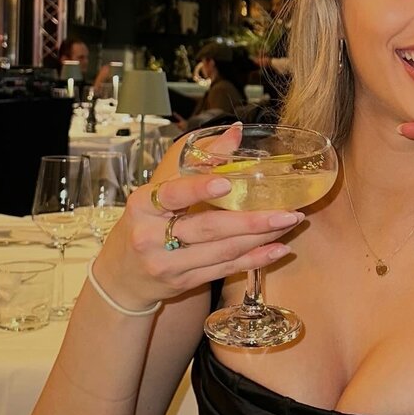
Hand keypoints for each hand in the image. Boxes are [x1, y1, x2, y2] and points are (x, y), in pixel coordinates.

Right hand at [93, 134, 302, 309]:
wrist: (123, 275)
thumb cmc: (147, 221)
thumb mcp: (160, 188)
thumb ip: (199, 160)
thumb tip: (235, 132)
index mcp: (143, 206)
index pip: (172, 194)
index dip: (198, 189)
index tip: (226, 182)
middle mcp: (152, 237)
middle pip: (208, 228)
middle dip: (252, 220)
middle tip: (288, 211)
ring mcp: (168, 264)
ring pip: (223, 251)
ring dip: (261, 238)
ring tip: (290, 223)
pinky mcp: (184, 282)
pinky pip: (225, 270)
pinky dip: (255, 260)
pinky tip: (278, 249)